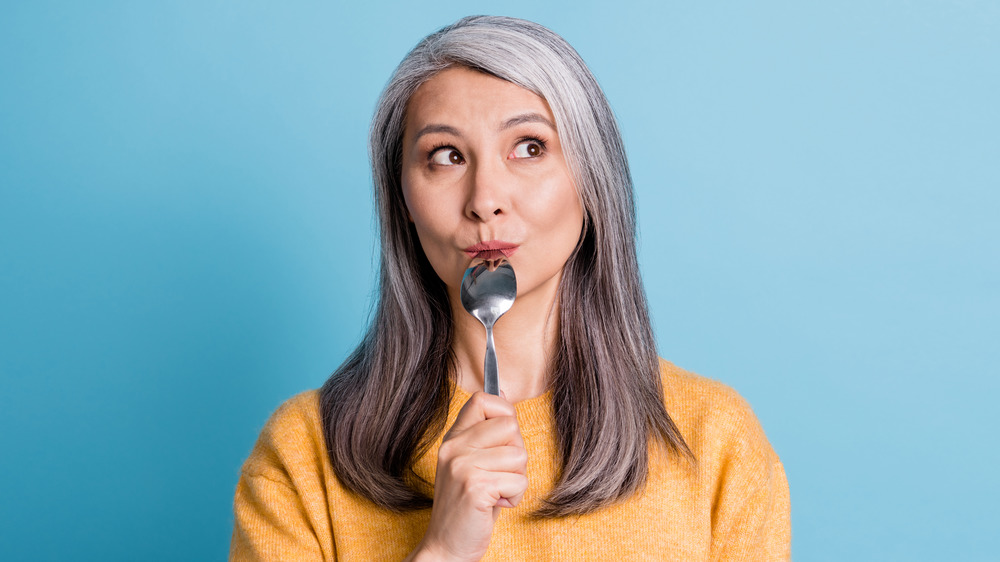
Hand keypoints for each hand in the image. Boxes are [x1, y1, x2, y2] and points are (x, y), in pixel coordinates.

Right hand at [410, 392, 527, 560]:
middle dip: (516, 453)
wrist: (447, 546)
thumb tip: (502, 393)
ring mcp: (462, 466)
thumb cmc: (468, 506)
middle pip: (510, 426)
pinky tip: (495, 505)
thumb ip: (484, 433)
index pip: (483, 399)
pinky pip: (518, 481)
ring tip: (496, 492)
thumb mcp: (471, 462)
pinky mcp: (474, 487)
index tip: (504, 438)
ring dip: (516, 480)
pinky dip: (514, 498)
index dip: (504, 413)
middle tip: (499, 475)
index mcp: (453, 438)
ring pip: (519, 456)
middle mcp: (454, 448)